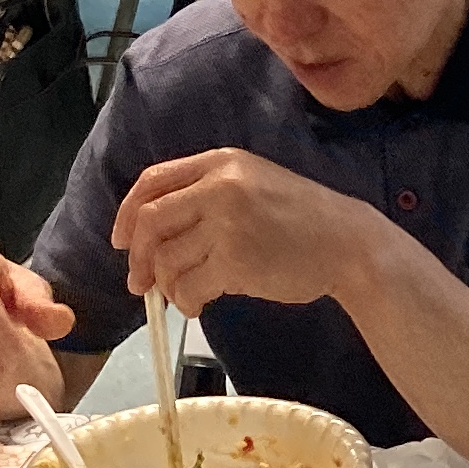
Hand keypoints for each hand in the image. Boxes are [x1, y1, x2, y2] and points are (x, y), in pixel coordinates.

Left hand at [115, 149, 371, 315]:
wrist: (347, 244)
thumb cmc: (302, 220)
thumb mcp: (253, 185)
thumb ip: (206, 196)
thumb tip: (149, 235)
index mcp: (221, 162)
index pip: (153, 181)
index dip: (127, 214)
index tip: (121, 241)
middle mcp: (220, 186)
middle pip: (150, 221)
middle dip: (137, 258)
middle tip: (140, 283)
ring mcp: (228, 223)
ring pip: (167, 259)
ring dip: (168, 286)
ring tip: (186, 295)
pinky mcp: (236, 260)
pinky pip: (188, 286)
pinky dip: (186, 301)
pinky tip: (200, 305)